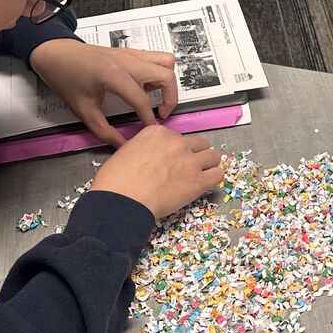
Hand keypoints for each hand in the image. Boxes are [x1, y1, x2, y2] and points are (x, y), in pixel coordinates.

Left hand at [29, 40, 178, 146]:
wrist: (55, 54)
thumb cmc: (66, 80)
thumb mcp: (82, 109)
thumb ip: (104, 131)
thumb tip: (123, 145)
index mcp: (114, 74)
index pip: (142, 99)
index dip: (149, 119)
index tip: (149, 131)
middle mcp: (128, 60)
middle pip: (167, 75)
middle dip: (170, 98)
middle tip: (161, 113)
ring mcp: (131, 53)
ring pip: (167, 61)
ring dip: (167, 81)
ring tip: (154, 96)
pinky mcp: (131, 51)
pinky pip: (156, 58)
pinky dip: (159, 72)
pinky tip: (145, 86)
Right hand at [91, 126, 222, 218]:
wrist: (122, 200)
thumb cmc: (116, 180)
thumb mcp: (126, 151)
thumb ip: (144, 148)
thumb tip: (148, 156)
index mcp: (158, 133)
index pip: (177, 137)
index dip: (174, 150)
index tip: (169, 161)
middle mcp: (177, 143)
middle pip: (198, 144)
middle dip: (194, 154)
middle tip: (185, 168)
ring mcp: (190, 161)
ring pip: (213, 156)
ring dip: (207, 164)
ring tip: (199, 175)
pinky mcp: (198, 181)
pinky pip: (217, 174)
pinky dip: (213, 178)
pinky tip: (204, 184)